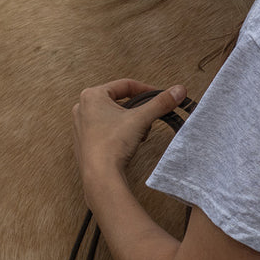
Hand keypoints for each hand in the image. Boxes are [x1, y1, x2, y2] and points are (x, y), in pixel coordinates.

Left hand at [72, 79, 186, 180]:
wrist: (100, 175)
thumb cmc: (111, 144)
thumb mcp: (141, 118)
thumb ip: (161, 102)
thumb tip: (178, 90)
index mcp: (92, 96)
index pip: (125, 85)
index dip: (146, 89)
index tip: (158, 96)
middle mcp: (83, 108)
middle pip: (119, 100)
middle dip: (137, 109)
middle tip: (147, 117)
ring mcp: (81, 126)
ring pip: (112, 115)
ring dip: (128, 121)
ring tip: (137, 132)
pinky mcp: (84, 141)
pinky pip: (106, 129)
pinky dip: (119, 132)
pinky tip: (125, 142)